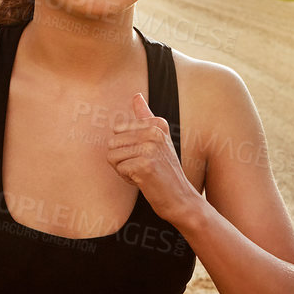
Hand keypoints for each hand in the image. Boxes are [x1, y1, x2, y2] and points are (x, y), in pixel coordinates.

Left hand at [106, 92, 200, 226]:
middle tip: (141, 166)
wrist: (180, 198)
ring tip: (142, 173)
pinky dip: (127, 178)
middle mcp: (154, 132)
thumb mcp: (158, 140)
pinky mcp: (145, 165)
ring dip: (123, 169)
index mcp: (157, 124)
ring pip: (112, 156)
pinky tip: (143, 181)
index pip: (117, 129)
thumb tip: (136, 95)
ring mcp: (150, 148)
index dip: (125, 146)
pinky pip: (119, 169)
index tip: (143, 154)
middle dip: (121, 159)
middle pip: (112, 142)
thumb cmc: (165, 171)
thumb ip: (146, 117)